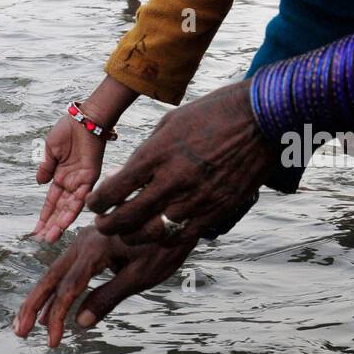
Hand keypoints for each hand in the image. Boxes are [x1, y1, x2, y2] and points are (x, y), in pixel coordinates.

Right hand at [14, 225, 195, 346]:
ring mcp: (86, 240)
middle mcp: (84, 242)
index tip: (53, 341)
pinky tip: (52, 304)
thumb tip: (81, 322)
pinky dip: (56, 287)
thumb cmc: (164, 245)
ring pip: (56, 270)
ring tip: (27, 322)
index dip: (57, 316)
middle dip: (34, 305)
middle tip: (20, 331)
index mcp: (95, 250)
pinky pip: (68, 267)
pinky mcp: (92, 242)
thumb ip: (108, 297)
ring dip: (40, 297)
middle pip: (52, 276)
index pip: (68, 289)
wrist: (176, 213)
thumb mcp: (141, 275)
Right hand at [32, 115, 106, 241]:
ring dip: (61, 223)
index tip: (35, 231)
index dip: (44, 216)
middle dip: (51, 225)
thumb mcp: (50, 150)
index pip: (51, 202)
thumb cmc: (67, 130)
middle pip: (60, 209)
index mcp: (60, 176)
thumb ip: (46, 167)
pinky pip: (82, 196)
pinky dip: (74, 209)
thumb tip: (39, 183)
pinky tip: (65, 221)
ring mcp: (81, 182)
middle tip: (43, 241)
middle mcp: (71, 183)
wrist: (84, 118)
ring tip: (51, 237)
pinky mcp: (91, 177)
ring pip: (70, 208)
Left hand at [88, 81, 274, 244]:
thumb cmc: (211, 114)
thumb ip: (147, 153)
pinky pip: (183, 236)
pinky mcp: (217, 210)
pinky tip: (158, 233)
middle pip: (128, 218)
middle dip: (108, 226)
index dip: (98, 202)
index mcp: (157, 154)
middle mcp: (174, 180)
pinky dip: (165, 239)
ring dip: (134, 237)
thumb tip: (128, 176)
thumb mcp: (169, 124)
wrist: (259, 118)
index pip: (114, 190)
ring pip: (153, 234)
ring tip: (127, 233)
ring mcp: (197, 198)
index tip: (94, 204)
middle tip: (103, 225)